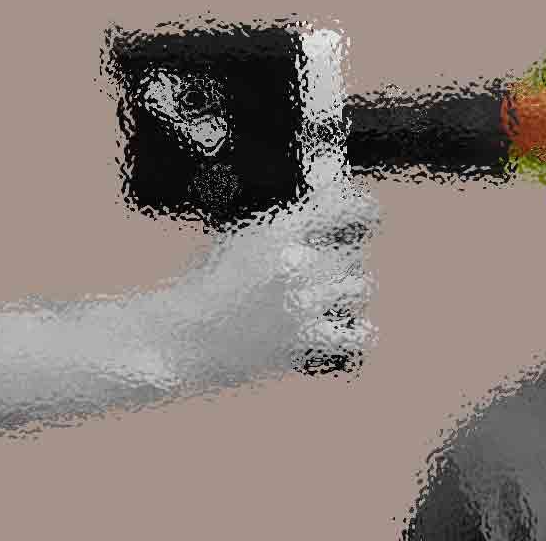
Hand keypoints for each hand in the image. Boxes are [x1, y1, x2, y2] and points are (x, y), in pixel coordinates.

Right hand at [180, 177, 381, 382]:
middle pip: (354, 251)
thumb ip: (286, 225)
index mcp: (279, 228)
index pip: (346, 206)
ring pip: (360, 286)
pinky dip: (357, 333)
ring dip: (348, 290)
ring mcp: (304, 302)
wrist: (177, 338)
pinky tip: (349, 330)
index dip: (364, 209)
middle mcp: (298, 261)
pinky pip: (359, 334)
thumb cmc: (202, 287)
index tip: (368, 215)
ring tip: (328, 297)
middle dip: (344, 257)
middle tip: (327, 268)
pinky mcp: (306, 340)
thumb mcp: (240, 236)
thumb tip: (328, 211)